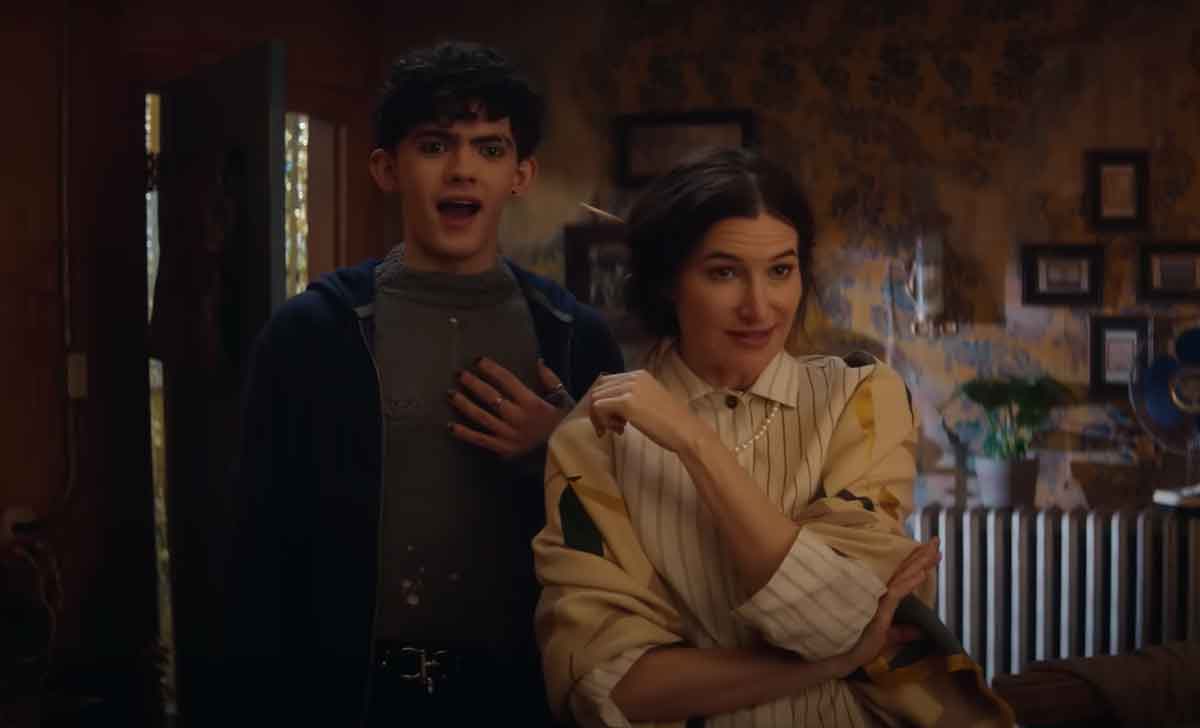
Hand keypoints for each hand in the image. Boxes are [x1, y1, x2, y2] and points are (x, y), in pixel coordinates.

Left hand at [448, 357, 570, 458]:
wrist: (569, 456)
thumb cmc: (567, 426)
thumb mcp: (565, 400)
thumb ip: (551, 380)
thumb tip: (538, 361)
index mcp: (532, 403)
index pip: (507, 380)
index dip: (491, 369)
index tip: (478, 360)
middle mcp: (518, 417)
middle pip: (490, 397)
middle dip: (473, 383)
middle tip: (459, 374)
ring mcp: (509, 435)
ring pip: (482, 417)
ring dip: (464, 404)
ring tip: (450, 394)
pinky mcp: (504, 450)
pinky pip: (481, 440)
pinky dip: (465, 434)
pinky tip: (450, 426)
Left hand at [588, 370, 703, 453]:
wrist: (685, 431)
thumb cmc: (670, 423)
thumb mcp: (648, 401)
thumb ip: (630, 397)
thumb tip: (605, 404)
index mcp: (639, 374)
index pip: (606, 382)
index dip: (604, 402)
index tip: (614, 421)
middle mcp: (633, 376)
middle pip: (598, 389)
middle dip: (600, 411)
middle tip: (613, 428)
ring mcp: (629, 388)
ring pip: (595, 398)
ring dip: (602, 417)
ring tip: (618, 429)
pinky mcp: (626, 402)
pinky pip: (598, 407)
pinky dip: (603, 421)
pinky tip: (620, 430)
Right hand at [837, 538, 940, 676]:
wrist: (843, 657)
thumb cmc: (859, 644)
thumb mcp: (887, 637)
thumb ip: (903, 631)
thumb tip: (921, 630)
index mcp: (884, 598)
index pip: (903, 576)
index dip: (918, 562)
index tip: (933, 551)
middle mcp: (880, 593)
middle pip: (905, 570)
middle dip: (922, 555)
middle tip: (937, 540)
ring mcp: (878, 599)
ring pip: (903, 577)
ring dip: (919, 563)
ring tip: (935, 551)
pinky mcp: (878, 609)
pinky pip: (897, 592)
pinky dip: (910, 582)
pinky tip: (922, 574)